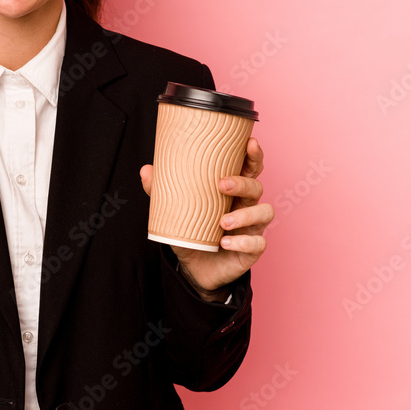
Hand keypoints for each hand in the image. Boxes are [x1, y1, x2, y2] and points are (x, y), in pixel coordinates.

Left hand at [140, 137, 271, 299]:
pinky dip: (242, 242)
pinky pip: (257, 243)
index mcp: (232, 192)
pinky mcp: (252, 250)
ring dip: (244, 215)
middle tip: (222, 185)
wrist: (194, 268)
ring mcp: (252, 228)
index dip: (253, 156)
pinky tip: (225, 243)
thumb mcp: (174, 210)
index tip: (250, 143)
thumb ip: (161, 191)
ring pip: (264, 213)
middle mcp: (245, 206)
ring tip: (222, 222)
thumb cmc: (191, 231)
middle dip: (243, 183)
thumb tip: (145, 170)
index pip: (249, 169)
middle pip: (257, 187)